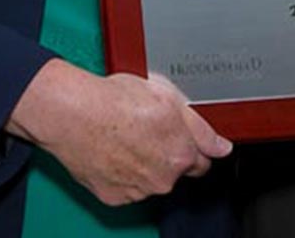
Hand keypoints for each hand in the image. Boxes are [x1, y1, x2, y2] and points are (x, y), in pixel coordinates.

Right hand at [7, 60, 231, 206]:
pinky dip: (121, 173)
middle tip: (146, 129)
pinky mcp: (113, 196)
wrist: (72, 114)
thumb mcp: (169, 97)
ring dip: (143, 164)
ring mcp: (137, 190)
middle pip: (175, 171)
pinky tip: (111, 150)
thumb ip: (200, 127)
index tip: (177, 136)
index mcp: (181, 153)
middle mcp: (163, 178)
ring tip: (123, 136)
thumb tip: (222, 147)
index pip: (201, 161)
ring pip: (149, 180)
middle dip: (166, 154)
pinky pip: (125, 187)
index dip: (190, 145)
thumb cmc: (114, 100)